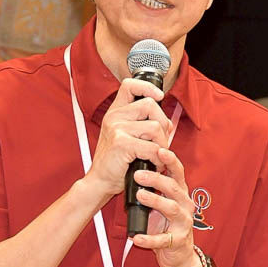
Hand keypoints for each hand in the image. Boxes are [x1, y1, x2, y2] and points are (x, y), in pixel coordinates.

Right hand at [82, 77, 173, 198]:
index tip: (159, 96)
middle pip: (150, 105)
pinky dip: (158, 158)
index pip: (130, 85)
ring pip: (155, 127)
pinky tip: (153, 164)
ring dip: (162, 144)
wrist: (100, 181)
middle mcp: (114, 117)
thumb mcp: (125, 136)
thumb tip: (167, 123)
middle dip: (163, 124)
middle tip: (159, 141)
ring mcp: (117, 129)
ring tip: (156, 155)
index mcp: (115, 112)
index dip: (147, 87)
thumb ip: (142, 124)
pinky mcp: (122, 144)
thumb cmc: (116, 162)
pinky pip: (152, 146)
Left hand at [131, 147, 204, 266]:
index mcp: (180, 193)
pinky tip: (136, 237)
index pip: (177, 172)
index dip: (170, 160)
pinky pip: (163, 239)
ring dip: (155, 201)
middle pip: (173, 187)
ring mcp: (183, 223)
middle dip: (156, 179)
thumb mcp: (162, 202)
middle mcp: (185, 205)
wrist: (177, 254)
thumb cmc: (166, 224)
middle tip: (138, 174)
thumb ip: (154, 186)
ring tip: (139, 195)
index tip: (159, 149)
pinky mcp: (177, 241)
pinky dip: (149, 239)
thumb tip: (136, 165)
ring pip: (171, 208)